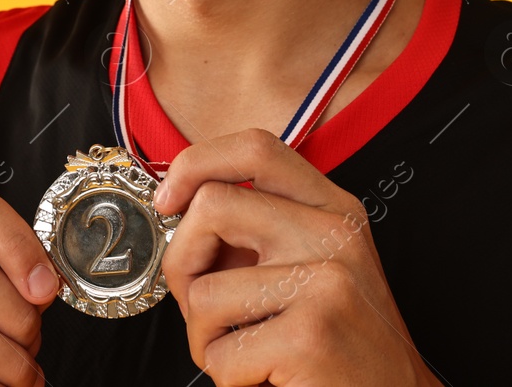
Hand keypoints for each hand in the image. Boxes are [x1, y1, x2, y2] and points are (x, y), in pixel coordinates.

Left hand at [153, 129, 437, 386]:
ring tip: (245, 352)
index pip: (255, 148)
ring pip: (203, 291)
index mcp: (333, 208)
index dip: (196, 163)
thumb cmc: (342, 344)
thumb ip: (259, 231)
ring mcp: (326, 281)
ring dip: (205, 337)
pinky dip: (226, 375)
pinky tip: (263, 377)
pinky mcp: (309, 335)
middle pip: (212, 206)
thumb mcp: (314, 266)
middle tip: (200, 305)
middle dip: (182, 263)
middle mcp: (334, 234)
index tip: (169, 200)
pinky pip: (220, 351)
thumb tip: (177, 206)